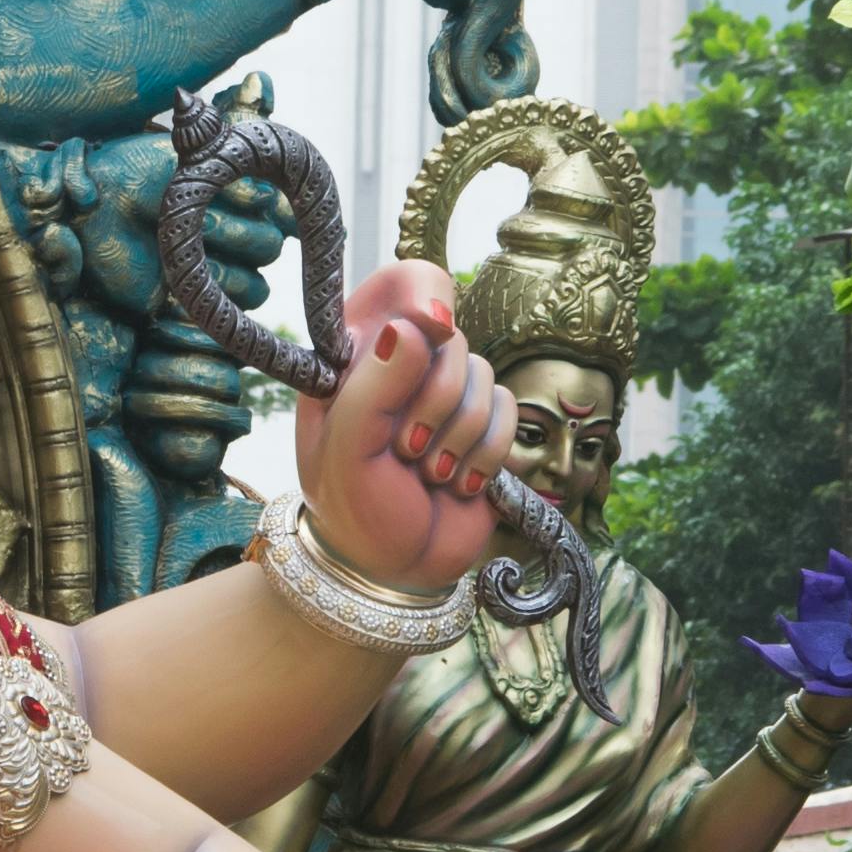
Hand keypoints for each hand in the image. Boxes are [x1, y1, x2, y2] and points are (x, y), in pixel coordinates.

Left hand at [290, 249, 513, 596]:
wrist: (394, 569)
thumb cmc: (353, 508)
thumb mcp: (344, 451)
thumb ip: (372, 385)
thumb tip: (415, 325)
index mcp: (355, 353)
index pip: (402, 282)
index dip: (426, 295)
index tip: (432, 327)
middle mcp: (404, 363)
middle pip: (452, 338)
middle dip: (435, 402)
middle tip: (404, 448)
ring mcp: (447, 392)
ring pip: (484, 375)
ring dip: (459, 436)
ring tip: (426, 473)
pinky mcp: (483, 424)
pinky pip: (508, 410)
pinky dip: (486, 452)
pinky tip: (456, 482)